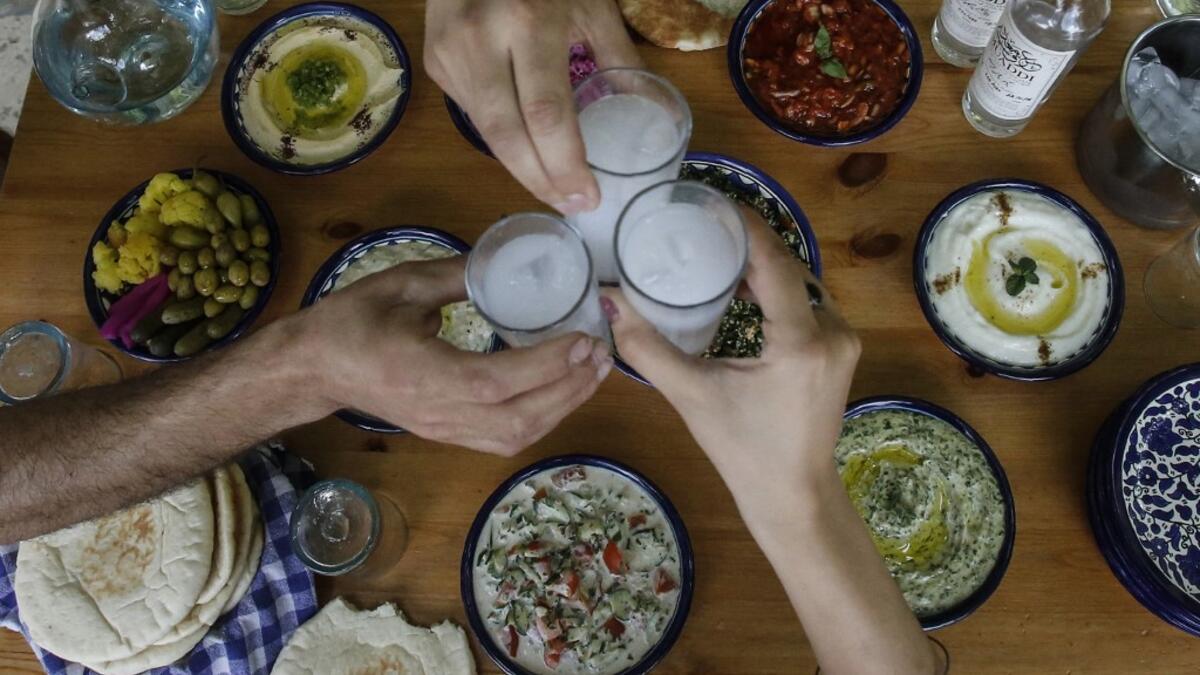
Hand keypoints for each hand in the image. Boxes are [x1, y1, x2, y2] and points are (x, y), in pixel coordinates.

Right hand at [302, 256, 612, 454]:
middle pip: (516, 419)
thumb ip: (457, 274)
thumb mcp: (401, 284)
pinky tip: (562, 392)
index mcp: (421, 373)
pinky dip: (541, 420)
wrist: (314, 368)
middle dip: (568, 389)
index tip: (583, 338)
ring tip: (592, 373)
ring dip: (562, 408)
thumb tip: (508, 259)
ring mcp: (443, 430)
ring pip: (515, 436)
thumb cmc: (351, 322)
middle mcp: (437, 412)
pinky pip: (503, 439)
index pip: (495, 382)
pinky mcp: (447, 435)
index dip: (545, 366)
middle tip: (602, 355)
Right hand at [425, 0, 642, 213]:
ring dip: (522, 167)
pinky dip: (502, 139)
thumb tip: (646, 114)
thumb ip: (617, 56)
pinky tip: (527, 151)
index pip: (546, 113)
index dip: (566, 164)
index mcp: (528, 20)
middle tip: (571, 207)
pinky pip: (472, 114)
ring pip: (485, 132)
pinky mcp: (435, 61)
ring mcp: (450, 51)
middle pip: (507, 136)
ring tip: (554, 188)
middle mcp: (480, 39)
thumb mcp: (589, 1)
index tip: (589, 198)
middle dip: (541, 181)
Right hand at [603, 213, 860, 523]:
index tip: (711, 201)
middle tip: (704, 223)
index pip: (773, 262)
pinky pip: (809, 303)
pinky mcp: (842, 350)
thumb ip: (646, 346)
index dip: (744, 226)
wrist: (792, 494)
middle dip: (748, 242)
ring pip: (801, 282)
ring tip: (718, 249)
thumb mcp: (690, 395)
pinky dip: (779, 289)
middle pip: (789, 267)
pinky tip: (745, 287)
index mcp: (798, 341)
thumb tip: (607, 300)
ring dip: (764, 266)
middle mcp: (831, 332)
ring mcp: (843, 340)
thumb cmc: (741, 450)